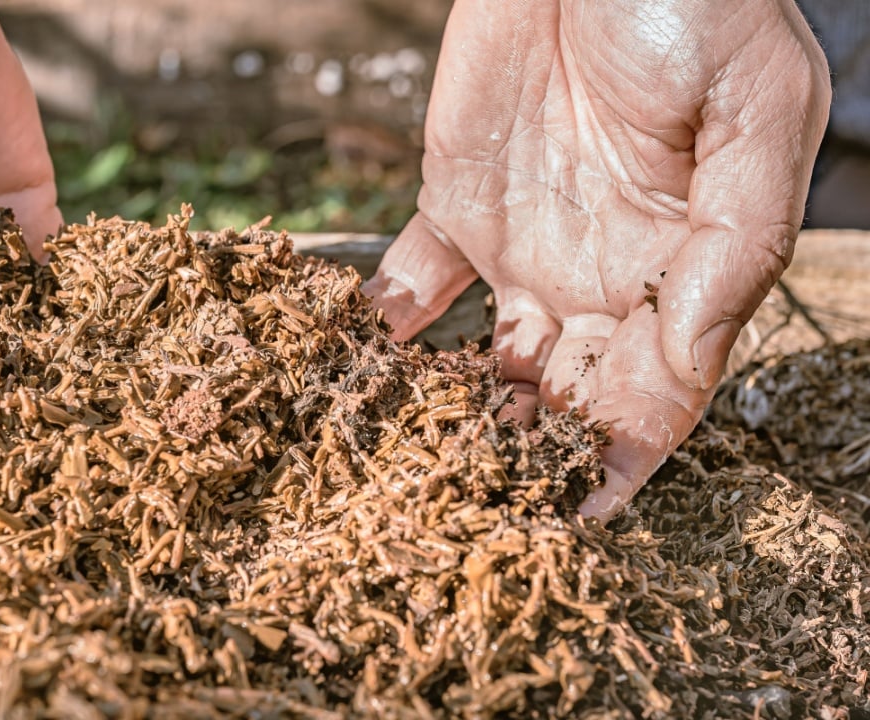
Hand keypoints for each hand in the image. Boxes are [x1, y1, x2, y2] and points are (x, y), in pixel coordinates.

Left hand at [366, 0, 829, 518]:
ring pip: (488, 361)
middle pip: (566, 396)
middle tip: (469, 505)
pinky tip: (355, 375)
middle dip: (526, 455)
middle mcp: (602, 276)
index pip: (656, 393)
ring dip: (452, 415)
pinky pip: (414, 285)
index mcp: (682, 268)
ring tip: (407, 463)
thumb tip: (689, 357)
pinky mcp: (455, 206)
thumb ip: (731, 241)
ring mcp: (526, 247)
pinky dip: (385, 331)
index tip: (577, 518)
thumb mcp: (753, 115)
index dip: (622, 460)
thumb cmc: (700, 6)